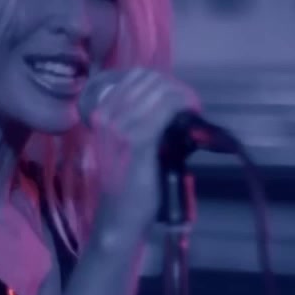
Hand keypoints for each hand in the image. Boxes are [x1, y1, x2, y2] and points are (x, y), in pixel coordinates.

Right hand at [83, 67, 199, 239]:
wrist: (118, 216)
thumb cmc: (124, 183)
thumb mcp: (123, 144)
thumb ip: (138, 121)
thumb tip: (169, 103)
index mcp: (101, 112)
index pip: (137, 77)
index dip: (164, 82)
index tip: (180, 98)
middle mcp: (107, 114)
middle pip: (151, 80)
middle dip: (177, 88)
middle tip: (192, 105)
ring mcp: (120, 127)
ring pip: (161, 91)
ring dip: (184, 97)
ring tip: (194, 110)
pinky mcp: (137, 141)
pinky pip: (166, 109)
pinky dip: (184, 107)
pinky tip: (192, 115)